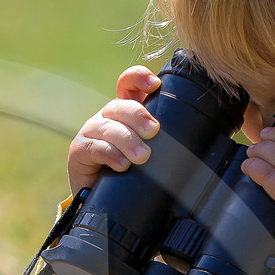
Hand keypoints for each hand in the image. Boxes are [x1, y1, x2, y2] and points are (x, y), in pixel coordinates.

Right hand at [67, 66, 160, 195]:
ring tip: (143, 156)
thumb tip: (194, 135)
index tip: (154, 85)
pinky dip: (111, 155)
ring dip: (128, 140)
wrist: (102, 197)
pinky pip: (95, 147)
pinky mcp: (79, 150)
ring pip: (109, 127)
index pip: (128, 83)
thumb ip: (162, 139)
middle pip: (120, 106)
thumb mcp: (148, 150)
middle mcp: (108, 116)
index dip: (138, 77)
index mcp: (125, 111)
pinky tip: (122, 165)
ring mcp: (91, 131)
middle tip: (153, 131)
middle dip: (139, 116)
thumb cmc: (130, 170)